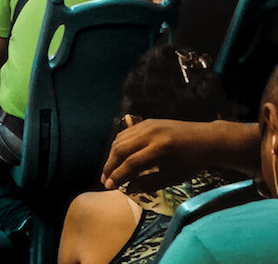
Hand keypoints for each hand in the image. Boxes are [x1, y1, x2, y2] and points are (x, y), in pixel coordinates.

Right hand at [101, 118, 220, 192]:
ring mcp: (147, 125)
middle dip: (110, 166)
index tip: (109, 187)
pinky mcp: (146, 121)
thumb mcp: (174, 177)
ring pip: (120, 140)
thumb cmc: (192, 162)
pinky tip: (117, 157)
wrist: (205, 139)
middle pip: (121, 150)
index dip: (118, 176)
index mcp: (161, 150)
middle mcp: (151, 134)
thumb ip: (150, 183)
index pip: (131, 164)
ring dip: (111, 156)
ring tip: (109, 171)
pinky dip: (118, 146)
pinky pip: (126, 134)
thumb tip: (128, 189)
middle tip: (105, 180)